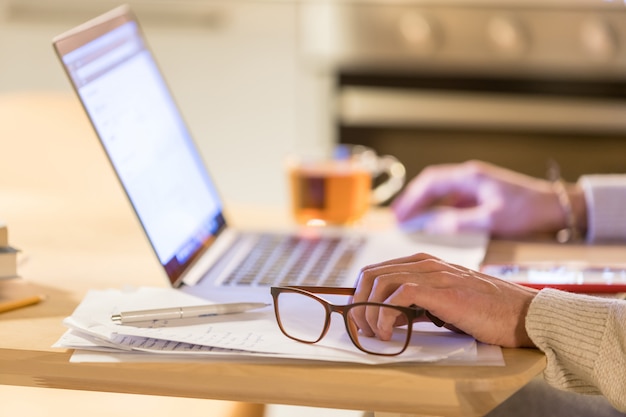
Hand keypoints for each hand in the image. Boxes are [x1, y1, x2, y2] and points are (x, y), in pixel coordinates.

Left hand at [351, 253, 537, 347]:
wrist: (523, 314)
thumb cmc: (487, 311)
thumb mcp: (444, 302)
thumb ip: (416, 304)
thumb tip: (386, 316)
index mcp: (424, 263)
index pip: (376, 271)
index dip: (361, 295)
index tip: (361, 319)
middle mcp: (425, 264)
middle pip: (371, 275)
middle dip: (358, 304)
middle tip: (362, 329)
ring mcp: (434, 274)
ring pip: (379, 283)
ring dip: (369, 312)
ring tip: (376, 334)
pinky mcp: (442, 290)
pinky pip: (398, 295)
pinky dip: (385, 315)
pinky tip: (390, 333)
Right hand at [392, 160, 585, 236]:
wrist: (557, 208)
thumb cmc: (527, 211)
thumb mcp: (492, 219)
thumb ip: (460, 222)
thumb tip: (430, 225)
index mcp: (469, 177)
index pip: (430, 182)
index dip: (411, 198)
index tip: (398, 215)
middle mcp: (469, 178)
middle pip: (432, 185)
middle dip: (413, 201)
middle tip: (397, 219)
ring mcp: (474, 187)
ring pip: (440, 192)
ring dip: (424, 206)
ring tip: (409, 223)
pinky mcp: (480, 197)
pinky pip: (451, 201)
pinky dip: (438, 211)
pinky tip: (434, 225)